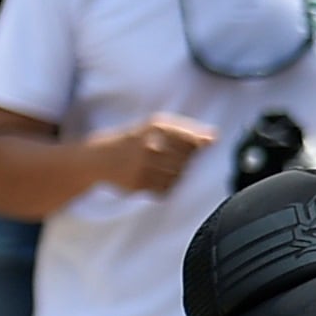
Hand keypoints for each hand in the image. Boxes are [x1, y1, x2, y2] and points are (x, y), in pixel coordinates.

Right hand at [94, 114, 218, 195]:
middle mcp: (151, 144)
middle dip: (184, 161)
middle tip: (167, 157)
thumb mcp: (157, 126)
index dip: (197, 146)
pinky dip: (165, 185)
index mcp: (157, 126)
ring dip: (175, 174)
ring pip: (179, 176)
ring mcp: (144, 165)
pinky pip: (166, 189)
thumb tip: (215, 137)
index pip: (193, 140)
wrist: (100, 156)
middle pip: (188, 160)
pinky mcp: (138, 183)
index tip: (194, 146)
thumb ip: (188, 130)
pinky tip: (153, 177)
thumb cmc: (136, 139)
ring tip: (159, 167)